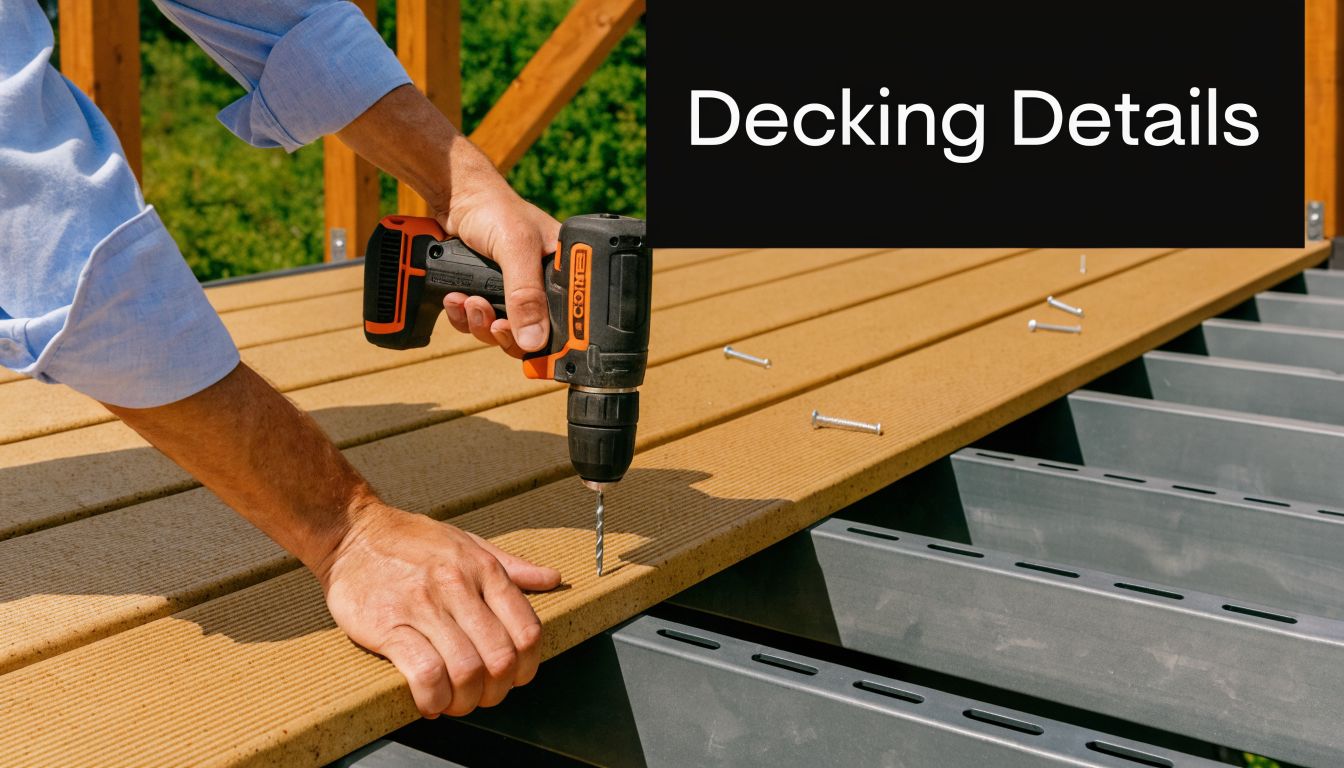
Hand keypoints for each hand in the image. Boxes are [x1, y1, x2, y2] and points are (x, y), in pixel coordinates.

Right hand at [316, 503, 561, 716]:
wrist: (352, 533)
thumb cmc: (411, 541)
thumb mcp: (468, 542)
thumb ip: (512, 566)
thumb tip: (553, 580)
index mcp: (483, 569)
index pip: (527, 630)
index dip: (527, 666)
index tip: (514, 678)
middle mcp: (458, 586)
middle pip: (500, 657)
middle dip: (496, 690)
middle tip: (481, 697)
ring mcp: (423, 606)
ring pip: (466, 670)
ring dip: (464, 700)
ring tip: (454, 703)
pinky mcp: (389, 625)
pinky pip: (424, 673)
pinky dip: (433, 698)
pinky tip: (429, 702)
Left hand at [437, 162, 560, 358]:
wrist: (456, 198)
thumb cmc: (495, 210)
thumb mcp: (516, 248)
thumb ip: (525, 294)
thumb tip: (534, 340)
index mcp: (562, 275)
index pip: (564, 322)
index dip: (546, 341)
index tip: (526, 344)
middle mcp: (540, 287)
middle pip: (530, 335)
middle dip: (504, 332)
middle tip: (492, 321)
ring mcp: (511, 293)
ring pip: (499, 332)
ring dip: (479, 323)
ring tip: (468, 301)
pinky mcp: (485, 294)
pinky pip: (476, 322)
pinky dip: (462, 316)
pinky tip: (455, 298)